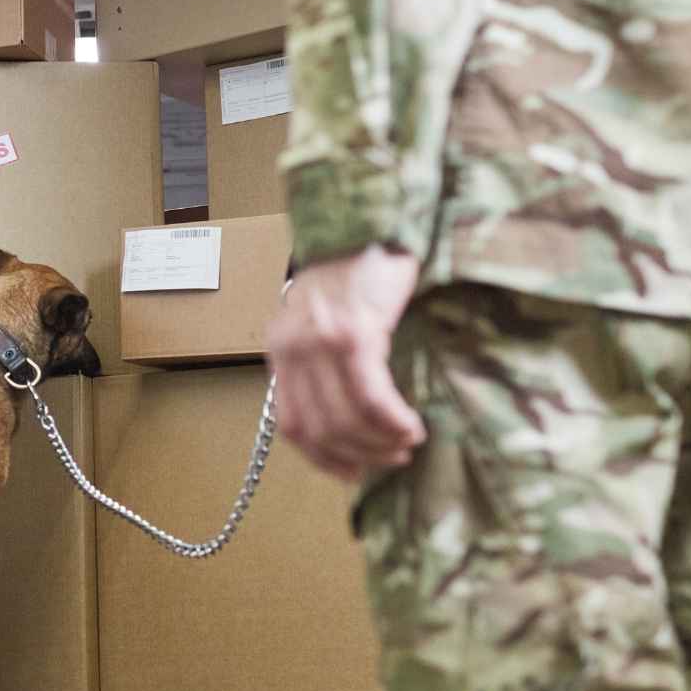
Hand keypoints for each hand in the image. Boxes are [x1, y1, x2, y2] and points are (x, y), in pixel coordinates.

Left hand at [265, 247, 426, 480]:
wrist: (371, 219)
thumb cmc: (357, 270)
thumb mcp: (325, 320)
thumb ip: (324, 364)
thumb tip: (349, 420)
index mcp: (280, 348)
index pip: (291, 423)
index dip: (323, 458)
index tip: (353, 471)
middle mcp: (292, 348)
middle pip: (320, 428)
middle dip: (360, 455)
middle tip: (392, 458)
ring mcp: (320, 342)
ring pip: (345, 418)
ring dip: (380, 443)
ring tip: (406, 443)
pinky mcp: (354, 334)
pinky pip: (370, 396)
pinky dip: (391, 421)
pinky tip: (410, 427)